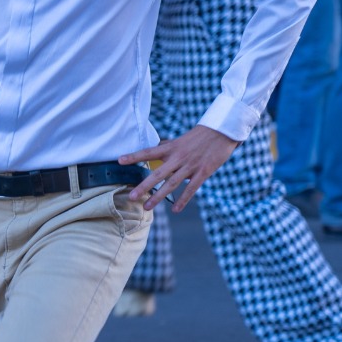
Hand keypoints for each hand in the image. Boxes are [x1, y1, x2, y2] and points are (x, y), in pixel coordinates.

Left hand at [121, 125, 238, 211]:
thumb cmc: (199, 136)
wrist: (221, 132)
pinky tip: (174, 209)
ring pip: (172, 184)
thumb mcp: (180, 140)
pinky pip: (191, 188)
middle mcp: (178, 157)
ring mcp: (190, 166)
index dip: (134, 156)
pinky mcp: (203, 172)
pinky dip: (183, 199)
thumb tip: (152, 153)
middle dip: (144, 186)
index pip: (148, 152)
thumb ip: (167, 148)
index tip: (119, 161)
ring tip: (147, 207)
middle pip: (158, 173)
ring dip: (159, 196)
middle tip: (131, 196)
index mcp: (171, 147)